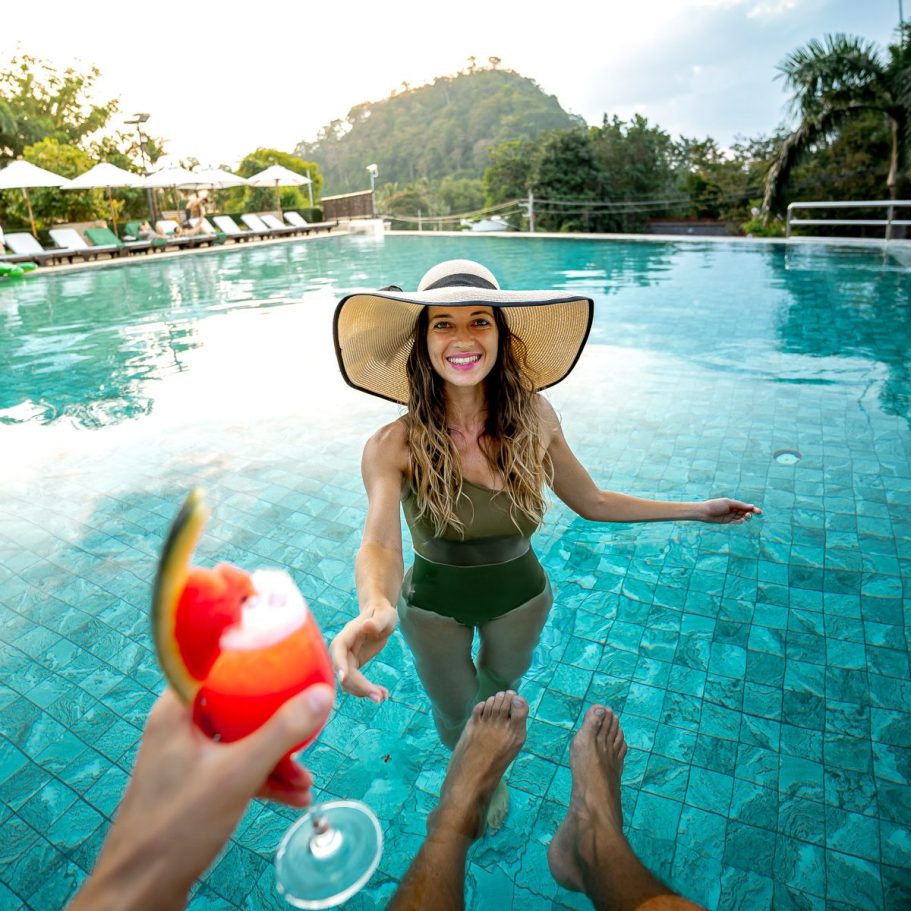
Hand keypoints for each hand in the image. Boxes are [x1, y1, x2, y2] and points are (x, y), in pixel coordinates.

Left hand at [69, 684, 333, 910]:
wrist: (141, 890)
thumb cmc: (177, 825)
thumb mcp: (238, 773)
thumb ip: (281, 732)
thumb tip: (322, 693)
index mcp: (176, 710)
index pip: (218, 666)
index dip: (254, 662)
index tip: (289, 660)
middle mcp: (179, 727)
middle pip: (237, 706)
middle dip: (276, 723)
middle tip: (306, 729)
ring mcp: (185, 758)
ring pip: (240, 741)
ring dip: (275, 757)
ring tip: (305, 780)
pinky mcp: (193, 786)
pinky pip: (235, 768)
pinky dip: (262, 778)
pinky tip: (292, 797)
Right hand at [330, 603, 396, 702]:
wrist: (380, 616)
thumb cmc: (382, 613)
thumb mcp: (385, 615)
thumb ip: (377, 621)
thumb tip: (367, 626)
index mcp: (348, 634)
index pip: (339, 649)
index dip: (339, 663)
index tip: (344, 679)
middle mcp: (343, 648)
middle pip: (344, 671)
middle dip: (359, 686)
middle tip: (378, 697)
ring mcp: (346, 658)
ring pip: (348, 681)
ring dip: (363, 692)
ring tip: (383, 696)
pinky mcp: (352, 666)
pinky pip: (355, 682)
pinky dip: (367, 690)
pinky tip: (382, 693)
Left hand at [698, 498, 761, 523]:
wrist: (705, 512)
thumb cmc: (715, 505)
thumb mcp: (728, 503)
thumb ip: (739, 505)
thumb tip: (751, 506)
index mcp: (734, 503)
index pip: (745, 506)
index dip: (752, 508)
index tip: (758, 511)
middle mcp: (733, 509)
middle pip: (745, 511)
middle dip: (751, 513)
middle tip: (754, 514)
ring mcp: (731, 515)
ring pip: (742, 517)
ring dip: (746, 517)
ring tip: (747, 517)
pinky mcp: (728, 521)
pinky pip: (736, 522)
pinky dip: (740, 522)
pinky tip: (742, 521)